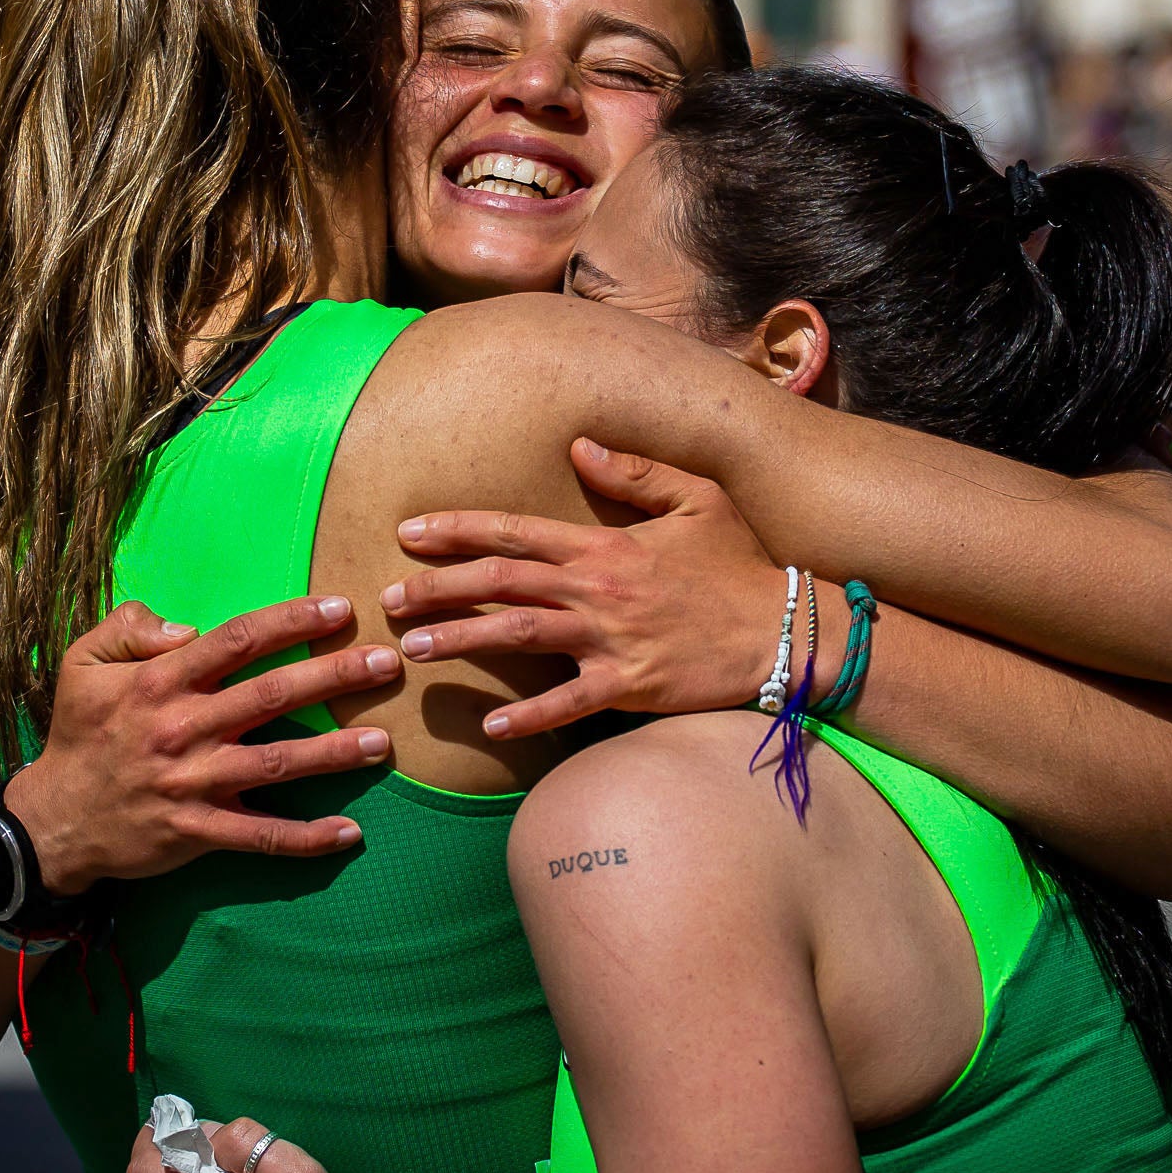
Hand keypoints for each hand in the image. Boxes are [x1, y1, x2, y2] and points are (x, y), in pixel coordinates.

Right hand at [4, 597, 400, 892]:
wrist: (53, 819)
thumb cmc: (79, 733)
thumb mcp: (82, 662)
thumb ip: (131, 626)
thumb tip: (189, 624)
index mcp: (162, 681)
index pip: (238, 641)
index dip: (291, 621)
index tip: (339, 609)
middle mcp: (183, 728)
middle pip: (271, 695)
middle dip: (334, 676)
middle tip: (387, 663)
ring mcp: (192, 783)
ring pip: (276, 764)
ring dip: (334, 753)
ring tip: (382, 742)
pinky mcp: (196, 832)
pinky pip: (259, 836)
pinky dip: (305, 838)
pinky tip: (349, 833)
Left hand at [384, 437, 789, 739]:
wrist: (784, 630)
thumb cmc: (738, 564)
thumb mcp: (696, 499)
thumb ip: (634, 472)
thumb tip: (578, 447)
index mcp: (604, 544)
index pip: (515, 530)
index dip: (457, 529)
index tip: (409, 534)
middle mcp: (598, 590)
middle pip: (501, 583)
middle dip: (437, 588)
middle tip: (387, 600)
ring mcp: (611, 641)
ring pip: (519, 636)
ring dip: (461, 640)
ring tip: (412, 647)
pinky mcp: (630, 688)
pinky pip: (568, 704)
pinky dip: (528, 716)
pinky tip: (490, 725)